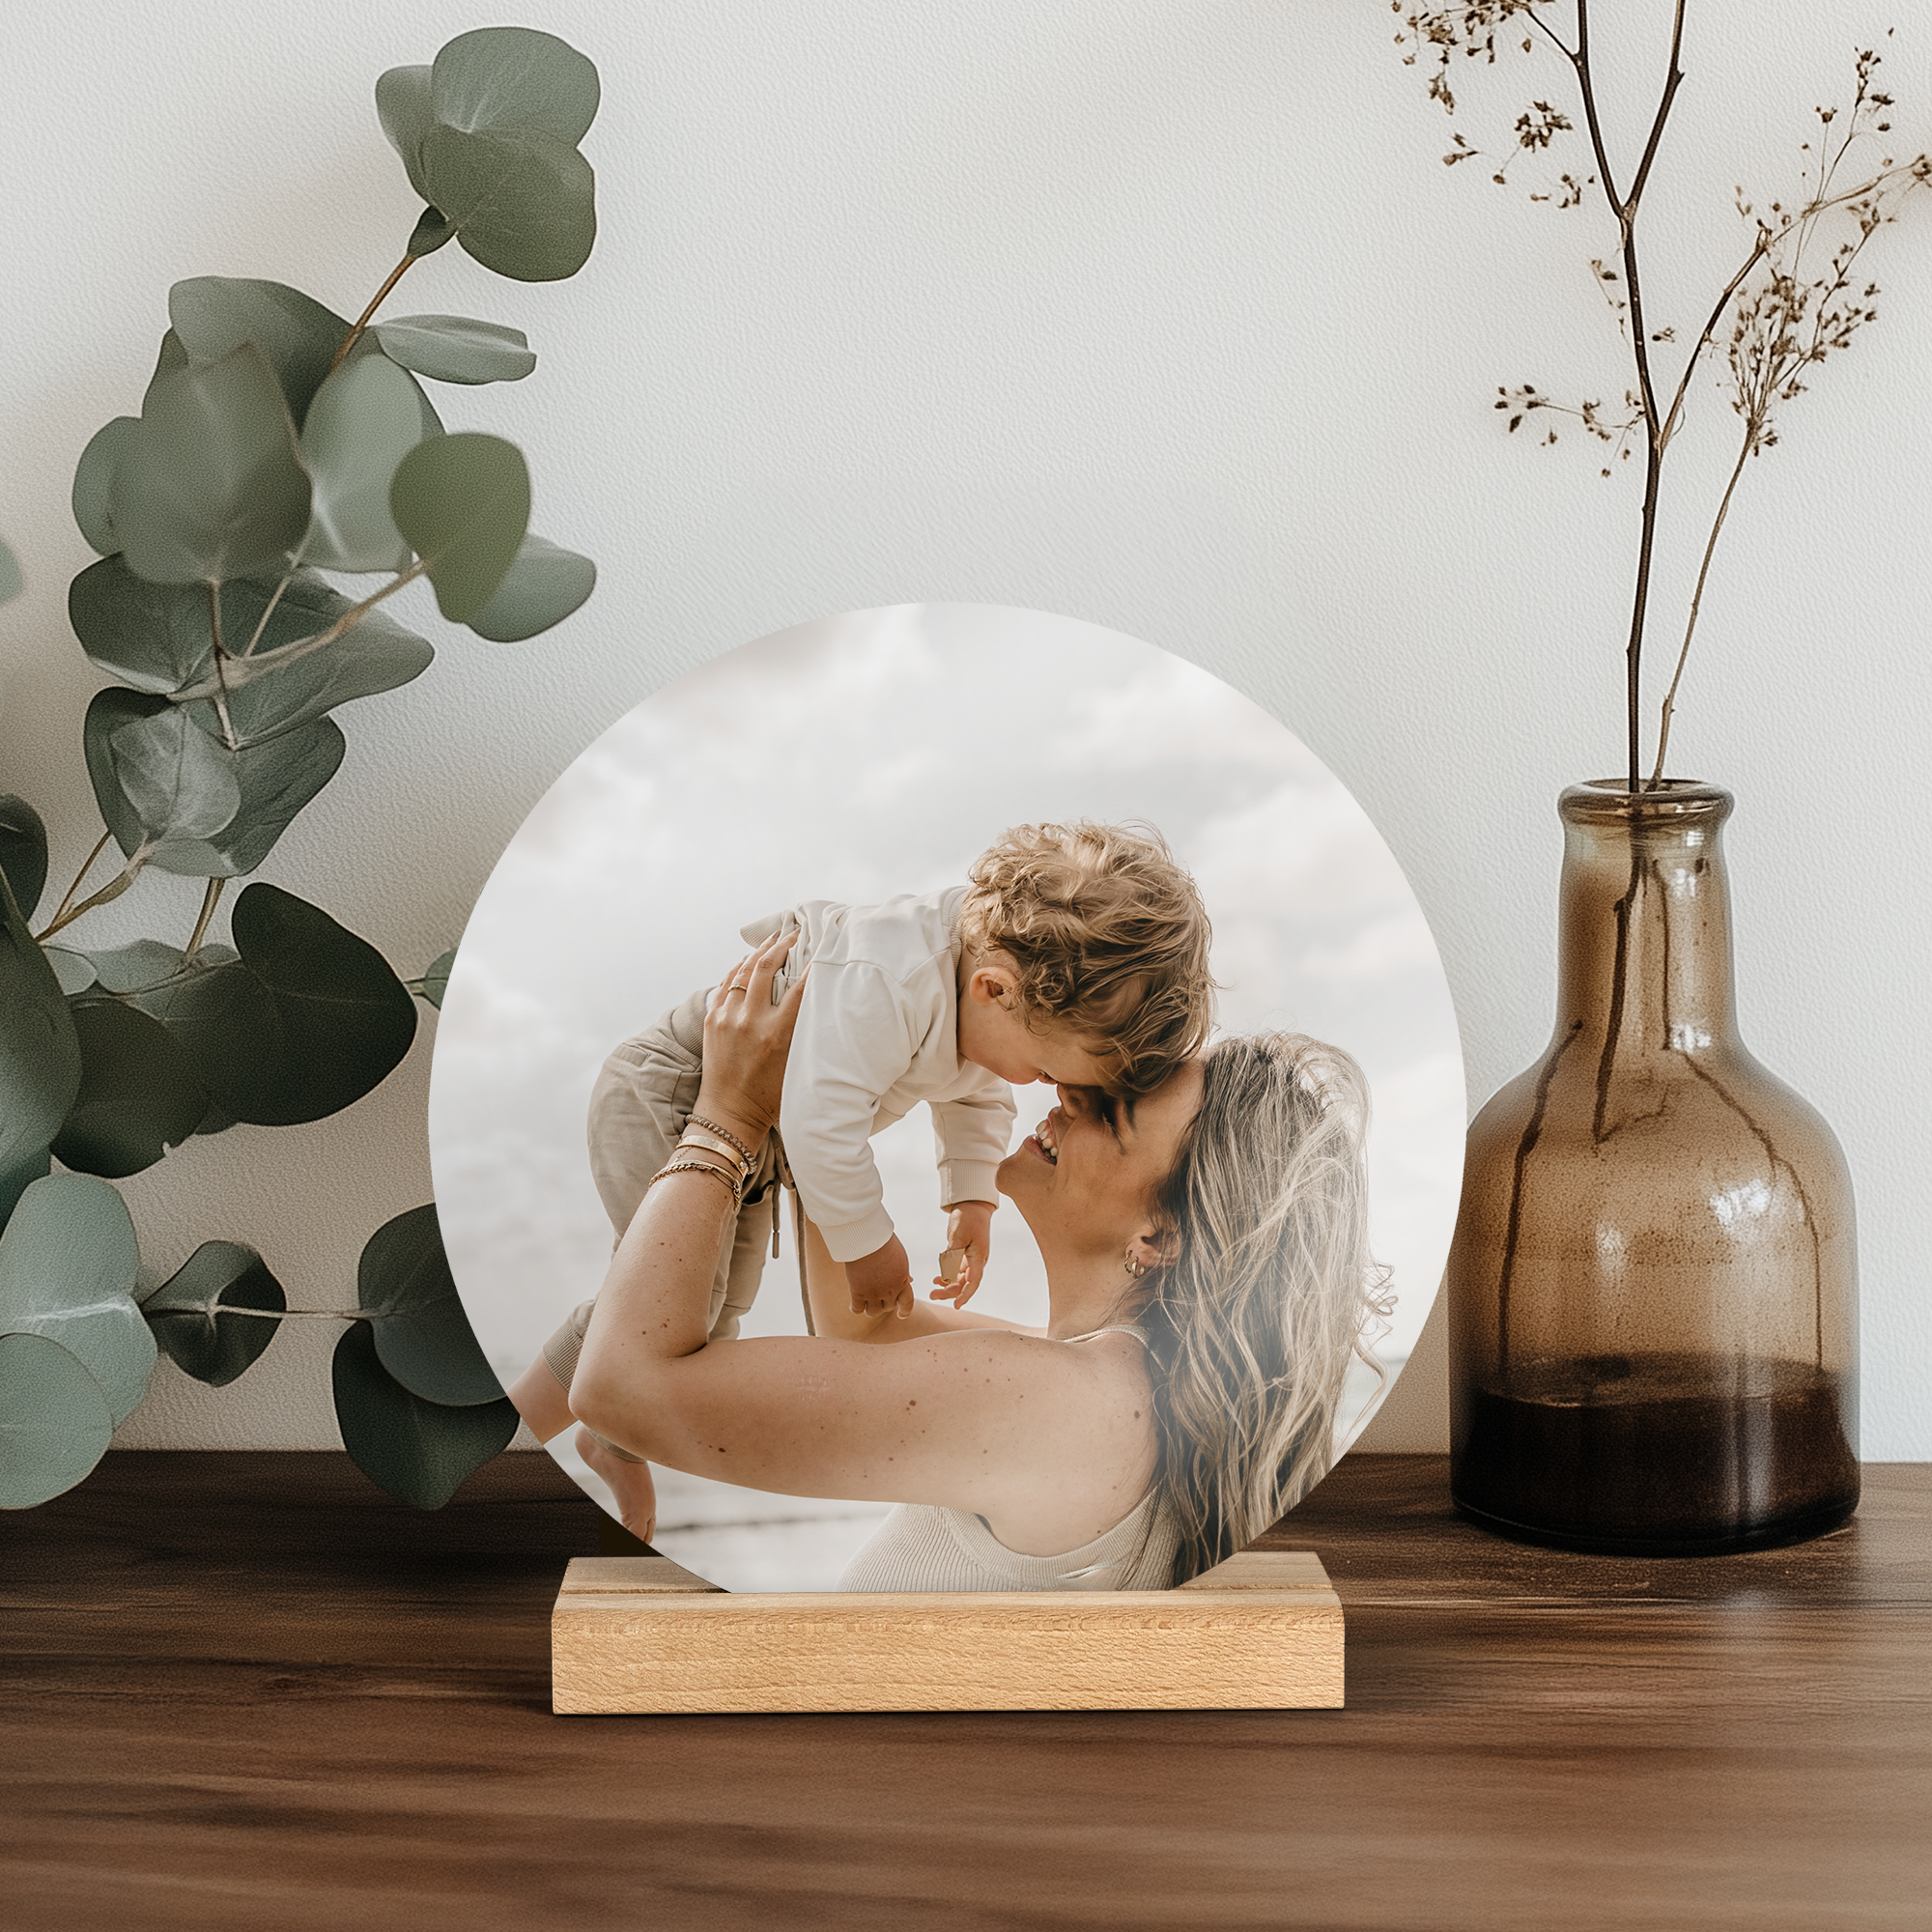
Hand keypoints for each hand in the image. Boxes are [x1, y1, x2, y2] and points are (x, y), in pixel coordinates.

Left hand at [694, 928, 804, 1144]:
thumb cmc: (770, 1095)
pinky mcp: (713, 1020)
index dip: (813, 965)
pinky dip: (739, 968)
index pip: (799, 988)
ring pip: (743, 970)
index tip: (823, 950)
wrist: (730, 1113)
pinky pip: (726, 982)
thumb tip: (815, 998)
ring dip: (760, 951)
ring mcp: (727, 1018)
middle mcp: (749, 1022)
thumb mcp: (796, 1063)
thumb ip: (803, 1031)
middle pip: (766, 967)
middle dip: (782, 945)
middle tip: (795, 933)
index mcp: (776, 1035)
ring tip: (774, 938)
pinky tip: (750, 960)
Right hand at [845, 1234, 914, 1319]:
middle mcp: (889, 1290)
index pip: (907, 1303)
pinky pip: (857, 1309)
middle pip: (888, 1307)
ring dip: (871, 1307)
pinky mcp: (857, 1292)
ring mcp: (873, 1293)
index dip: (905, 1311)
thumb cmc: (883, 1243)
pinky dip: (855, 1308)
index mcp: (902, 1281)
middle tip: (878, 1293)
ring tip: (866, 1300)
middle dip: (885, 1302)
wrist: (866, 1238)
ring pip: (873, 1312)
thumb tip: (909, 1281)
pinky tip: (854, 1303)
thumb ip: (903, 1272)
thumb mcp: (900, 1257)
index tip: (902, 1315)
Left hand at [933, 1200, 993, 1305]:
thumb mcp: (958, 1236)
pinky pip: (957, 1271)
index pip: (973, 1282)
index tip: (956, 1305)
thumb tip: (948, 1277)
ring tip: (932, 1290)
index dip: (965, 1295)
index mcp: (978, 1257)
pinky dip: (947, 1276)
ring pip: (960, 1279)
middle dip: (949, 1292)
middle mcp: (977, 1261)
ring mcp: (971, 1259)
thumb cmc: (968, 1218)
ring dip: (947, 1286)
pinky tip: (937, 1279)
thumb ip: (953, 1257)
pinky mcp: (965, 1255)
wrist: (972, 1205)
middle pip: (964, 1283)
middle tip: (932, 1296)